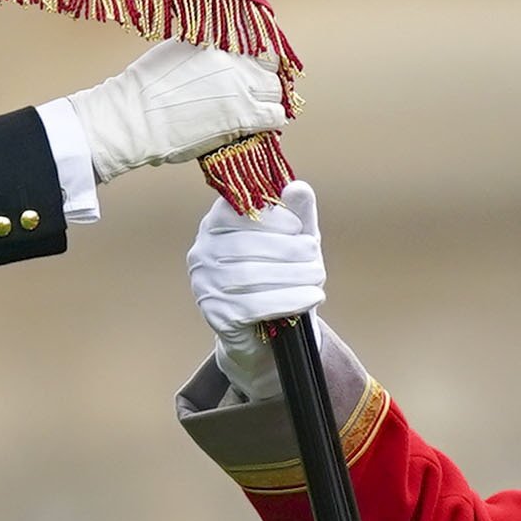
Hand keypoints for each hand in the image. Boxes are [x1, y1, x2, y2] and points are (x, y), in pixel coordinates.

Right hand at [62, 42, 285, 182]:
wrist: (135, 118)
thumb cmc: (144, 88)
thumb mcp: (175, 51)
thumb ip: (202, 49)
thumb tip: (214, 52)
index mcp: (217, 40)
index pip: (256, 42)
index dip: (256, 59)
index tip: (252, 69)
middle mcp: (234, 59)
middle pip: (269, 67)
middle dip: (261, 80)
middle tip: (251, 93)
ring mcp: (242, 87)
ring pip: (275, 91)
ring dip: (267, 101)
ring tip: (254, 111)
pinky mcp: (245, 116)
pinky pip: (276, 116)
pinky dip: (271, 121)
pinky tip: (259, 125)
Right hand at [189, 182, 325, 393]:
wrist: (267, 333)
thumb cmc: (280, 275)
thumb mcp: (293, 240)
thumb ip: (297, 213)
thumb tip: (298, 187)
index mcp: (216, 225)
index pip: (237, 211)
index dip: (271, 217)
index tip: (298, 228)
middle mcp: (202, 252)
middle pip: (247, 245)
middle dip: (290, 250)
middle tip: (316, 257)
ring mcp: (205, 285)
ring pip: (251, 276)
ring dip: (294, 275)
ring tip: (317, 277)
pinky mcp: (217, 315)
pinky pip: (255, 305)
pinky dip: (289, 300)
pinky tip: (312, 297)